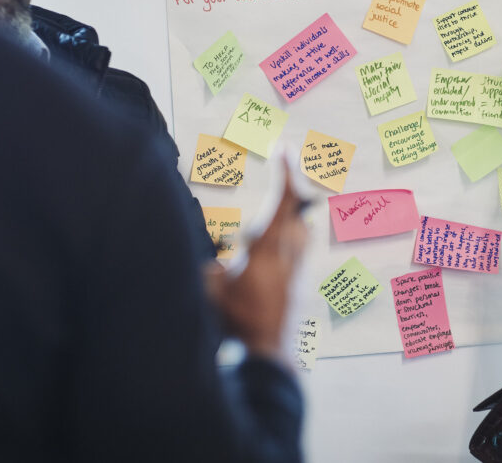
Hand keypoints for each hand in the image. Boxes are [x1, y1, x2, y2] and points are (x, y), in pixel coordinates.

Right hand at [204, 163, 307, 361]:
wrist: (267, 353)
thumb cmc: (237, 321)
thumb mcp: (209, 290)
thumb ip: (206, 268)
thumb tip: (199, 256)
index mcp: (268, 248)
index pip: (282, 202)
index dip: (284, 173)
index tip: (282, 148)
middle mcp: (289, 254)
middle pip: (297, 209)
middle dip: (290, 185)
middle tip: (285, 163)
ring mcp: (298, 269)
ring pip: (302, 227)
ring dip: (291, 211)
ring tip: (281, 198)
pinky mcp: (300, 283)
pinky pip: (300, 247)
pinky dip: (291, 234)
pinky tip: (280, 241)